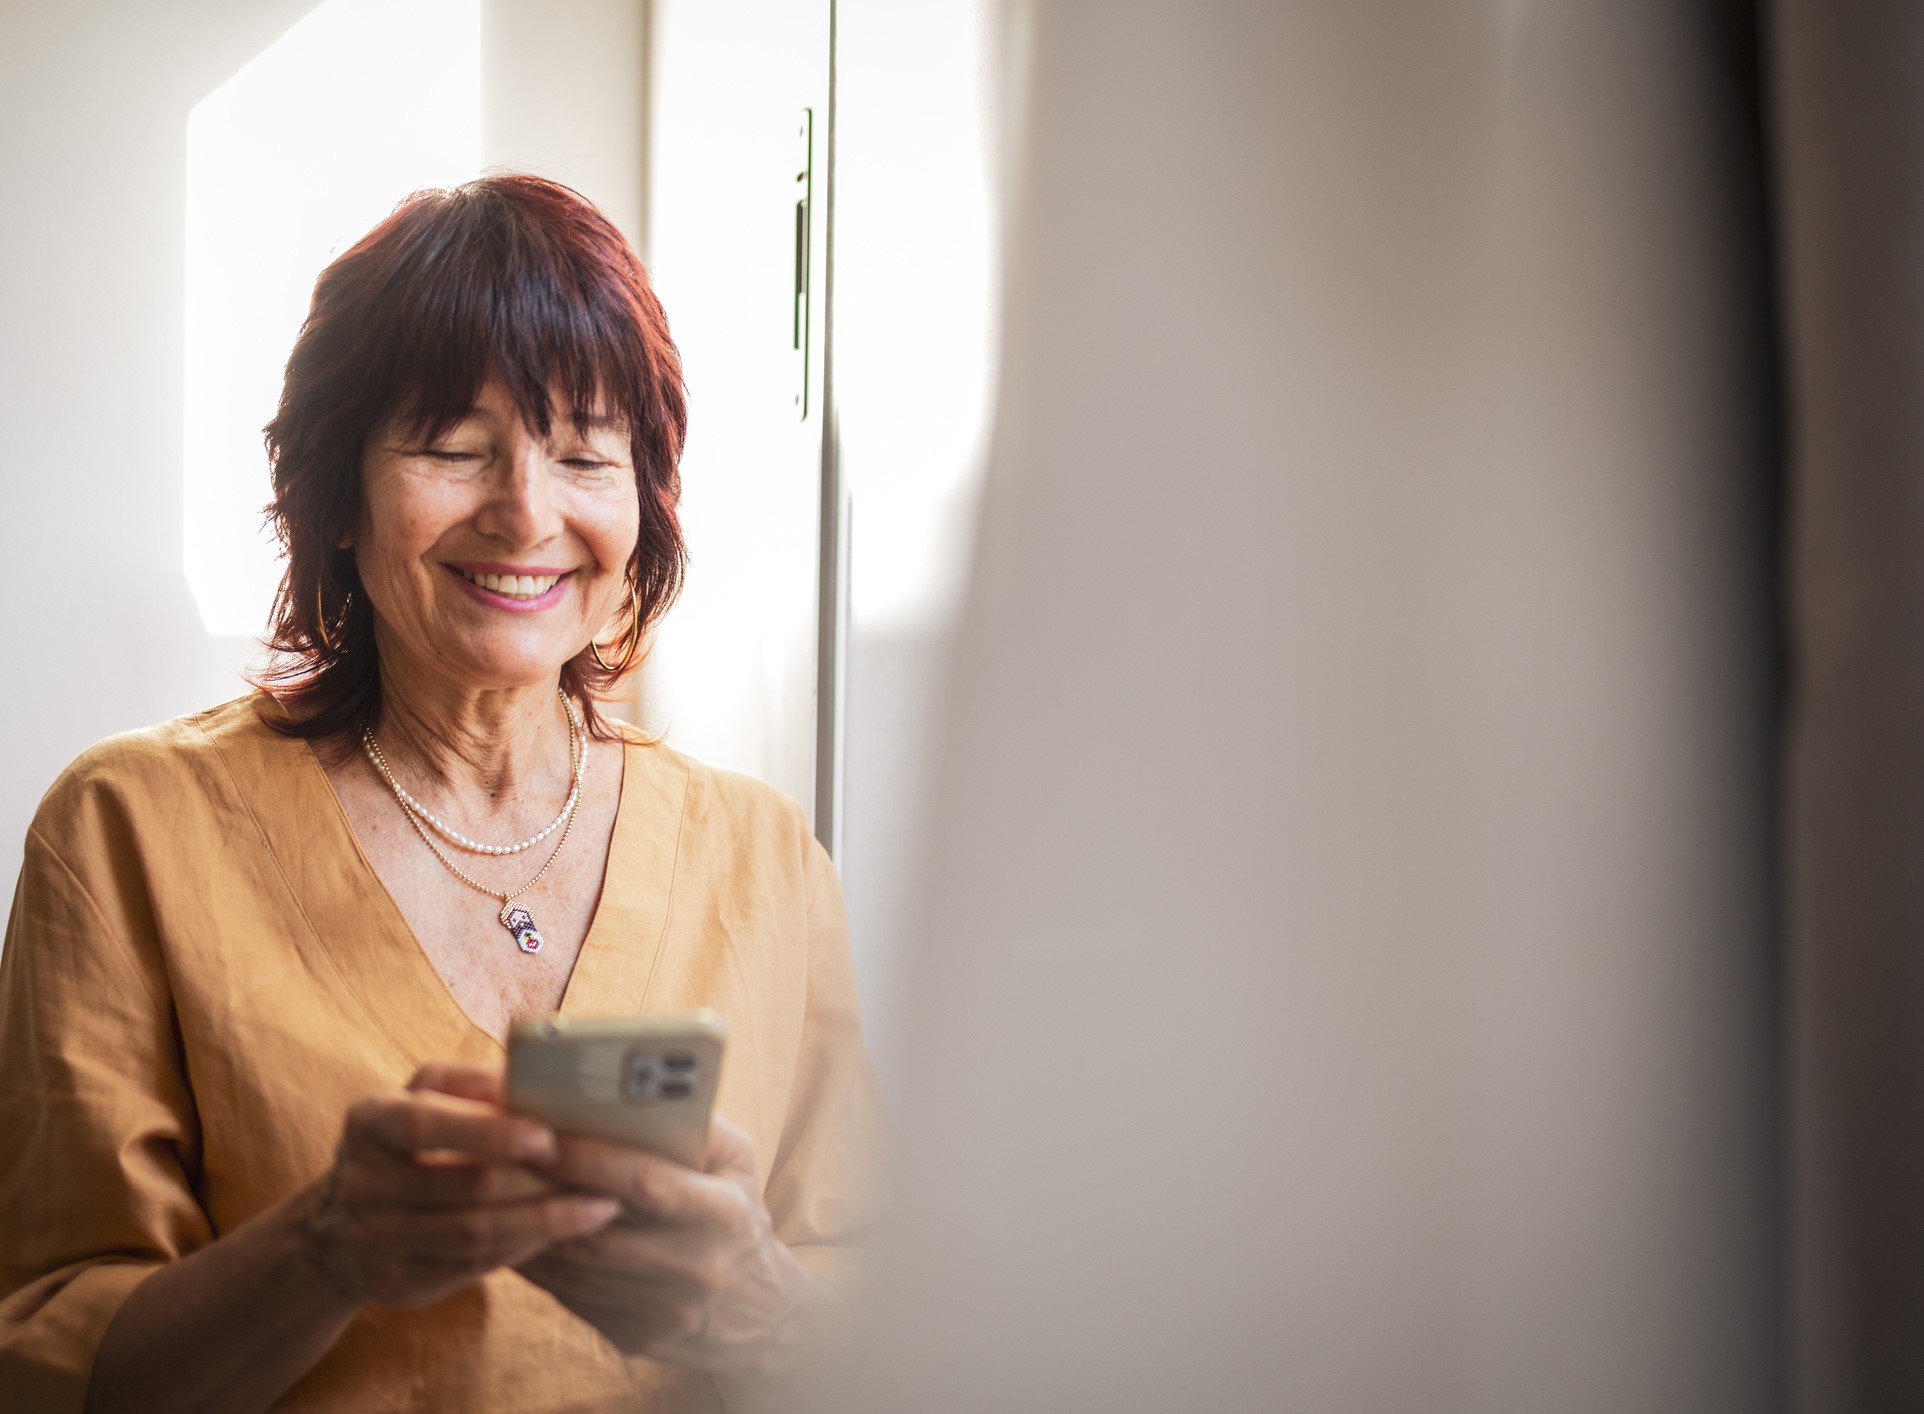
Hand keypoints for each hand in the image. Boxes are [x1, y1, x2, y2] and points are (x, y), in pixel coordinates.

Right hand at [291, 1062, 620, 1309]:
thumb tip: (530, 1076)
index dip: (489, 1132)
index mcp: (370, 1121)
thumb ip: (471, 1084)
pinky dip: (523, 1249)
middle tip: (599, 1174)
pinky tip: (563, 1234)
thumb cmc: (405, 1145)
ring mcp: (373, 1240)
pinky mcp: (395, 1284)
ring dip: (545, 1221)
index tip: (547, 1136)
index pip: (425, 1124)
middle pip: (463, 1187)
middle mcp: (361, 1183)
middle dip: (539, 1181)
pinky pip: (471, 1267)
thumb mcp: (420, 1099)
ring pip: (473, 1234)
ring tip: (599, 1206)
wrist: (338, 1229)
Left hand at [515, 1116, 832, 1378]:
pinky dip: (537, 1264)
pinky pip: (571, 1297)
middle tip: (497, 1162)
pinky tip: (513, 1235)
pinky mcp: (634, 1333)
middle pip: (600, 1232)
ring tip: (493, 1197)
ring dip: (528, 1233)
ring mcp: (663, 1309)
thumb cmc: (735, 1215)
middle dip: (543, 1196)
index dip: (590, 1161)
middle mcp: (695, 1265)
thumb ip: (695, 1126)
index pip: (646, 1183)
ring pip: (577, 1269)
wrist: (754, 1310)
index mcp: (724, 1213)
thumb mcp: (737, 1162)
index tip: (544, 1137)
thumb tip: (635, 1091)